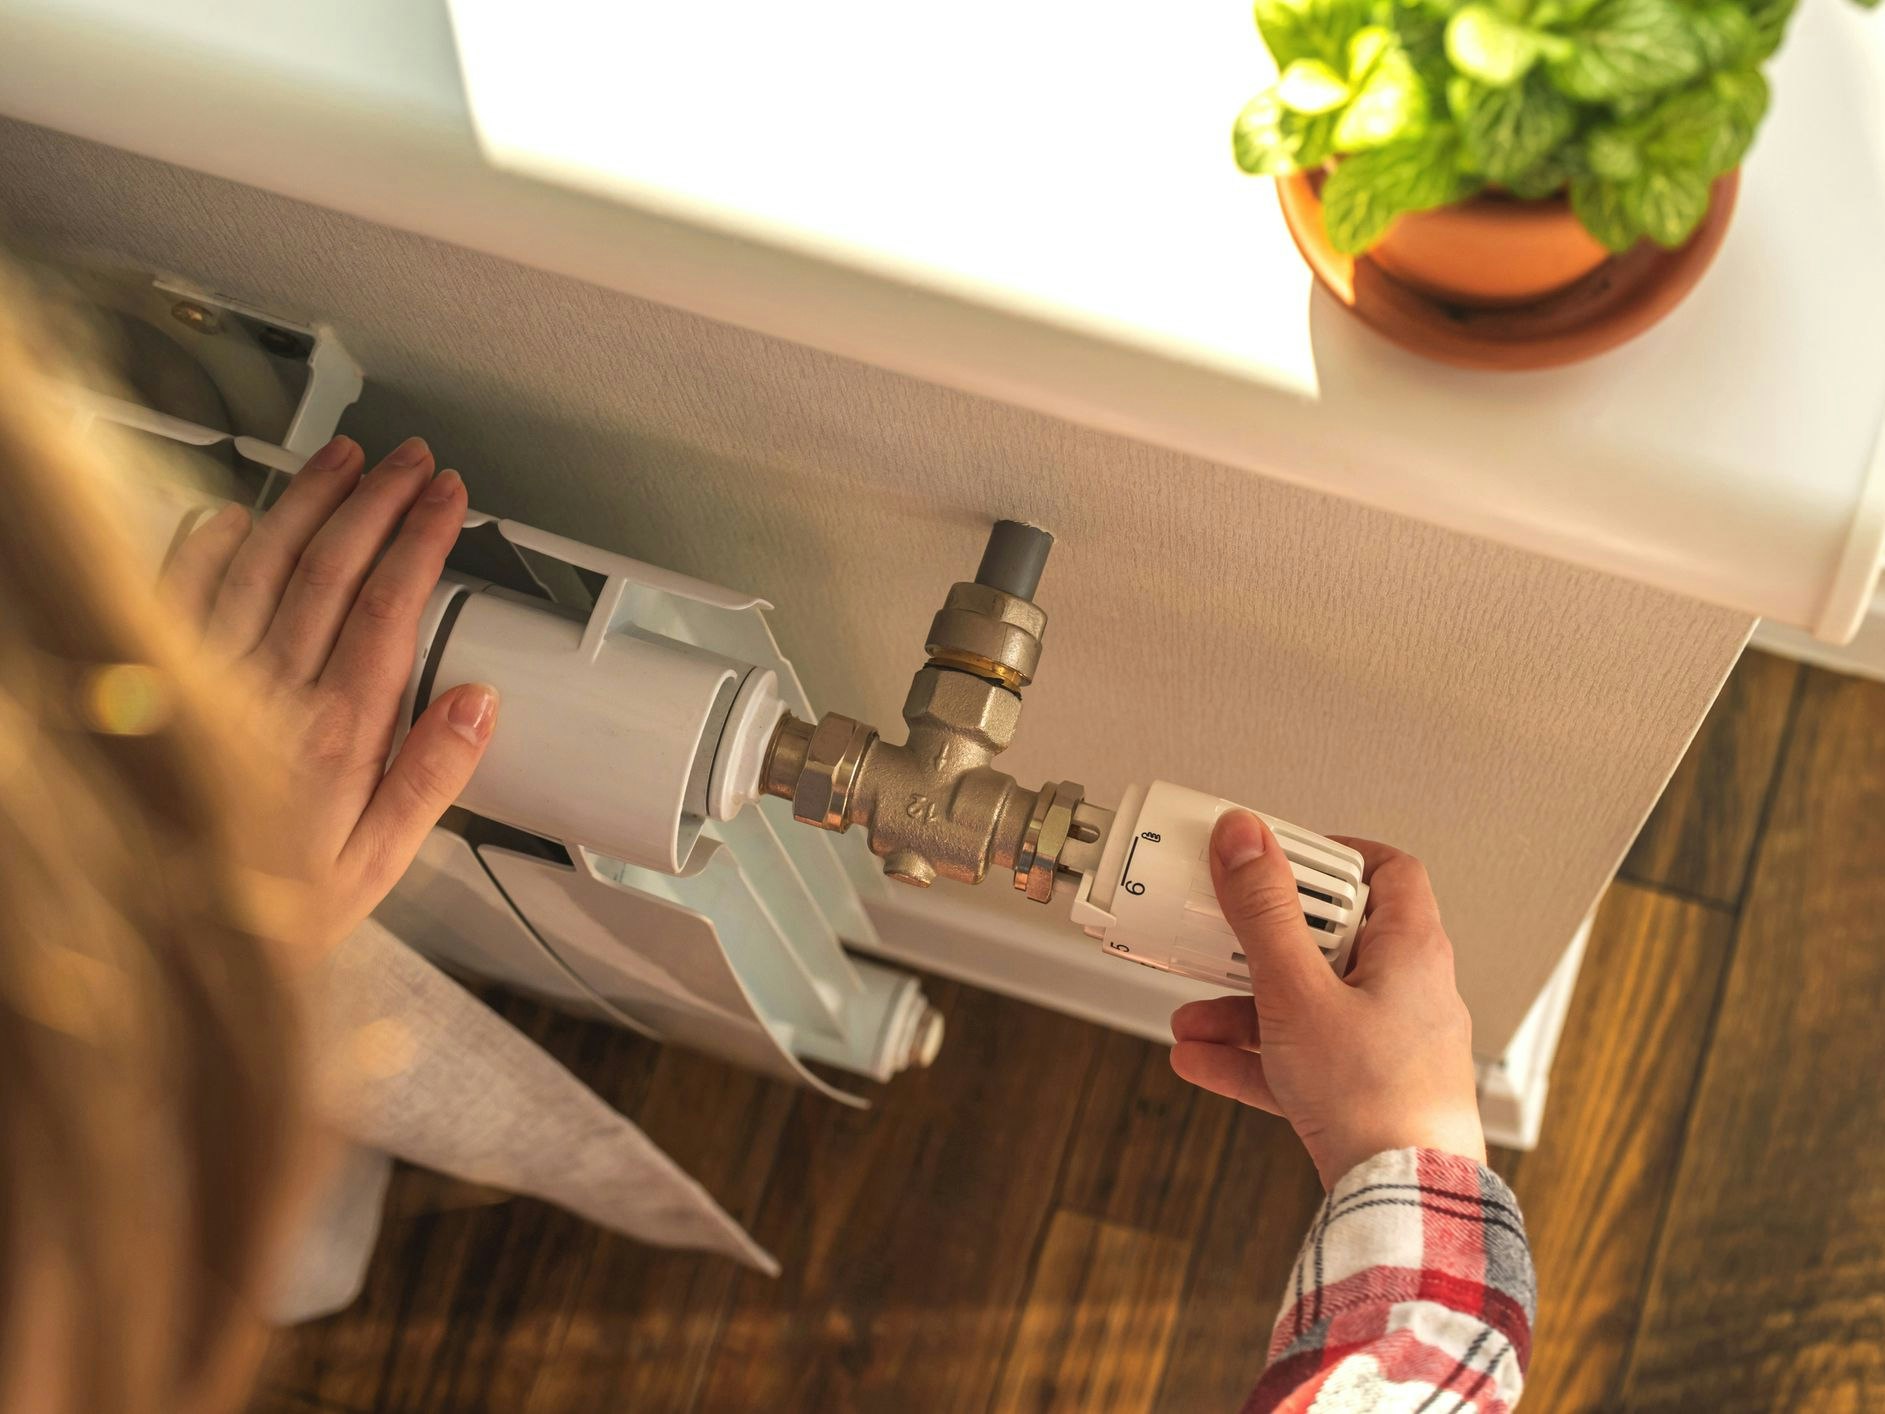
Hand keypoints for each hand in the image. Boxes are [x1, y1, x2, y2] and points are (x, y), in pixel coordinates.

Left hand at [160, 435, 496, 952]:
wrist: (148, 941)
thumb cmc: (264, 911)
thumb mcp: (374, 868)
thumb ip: (429, 781)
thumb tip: (478, 704)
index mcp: (333, 737)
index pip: (390, 606)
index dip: (422, 538)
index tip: (448, 499)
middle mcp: (265, 696)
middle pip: (330, 567)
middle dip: (378, 500)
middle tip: (411, 462)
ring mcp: (200, 681)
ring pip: (258, 562)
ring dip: (307, 501)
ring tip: (345, 459)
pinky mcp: (148, 681)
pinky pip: (175, 591)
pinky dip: (206, 545)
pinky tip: (235, 515)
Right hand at [1169, 811, 1483, 1186]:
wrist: (1404, 1204)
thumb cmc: (1377, 1099)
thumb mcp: (1298, 991)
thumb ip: (1264, 912)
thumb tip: (1245, 837)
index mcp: (1411, 951)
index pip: (1386, 872)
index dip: (1331, 857)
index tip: (1276, 857)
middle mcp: (1408, 993)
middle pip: (1331, 940)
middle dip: (1260, 943)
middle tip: (1221, 931)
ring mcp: (1387, 1046)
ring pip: (1308, 1004)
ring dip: (1244, 1006)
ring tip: (1192, 1015)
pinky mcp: (1365, 1094)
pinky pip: (1301, 1059)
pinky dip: (1254, 1056)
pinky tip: (1201, 1058)